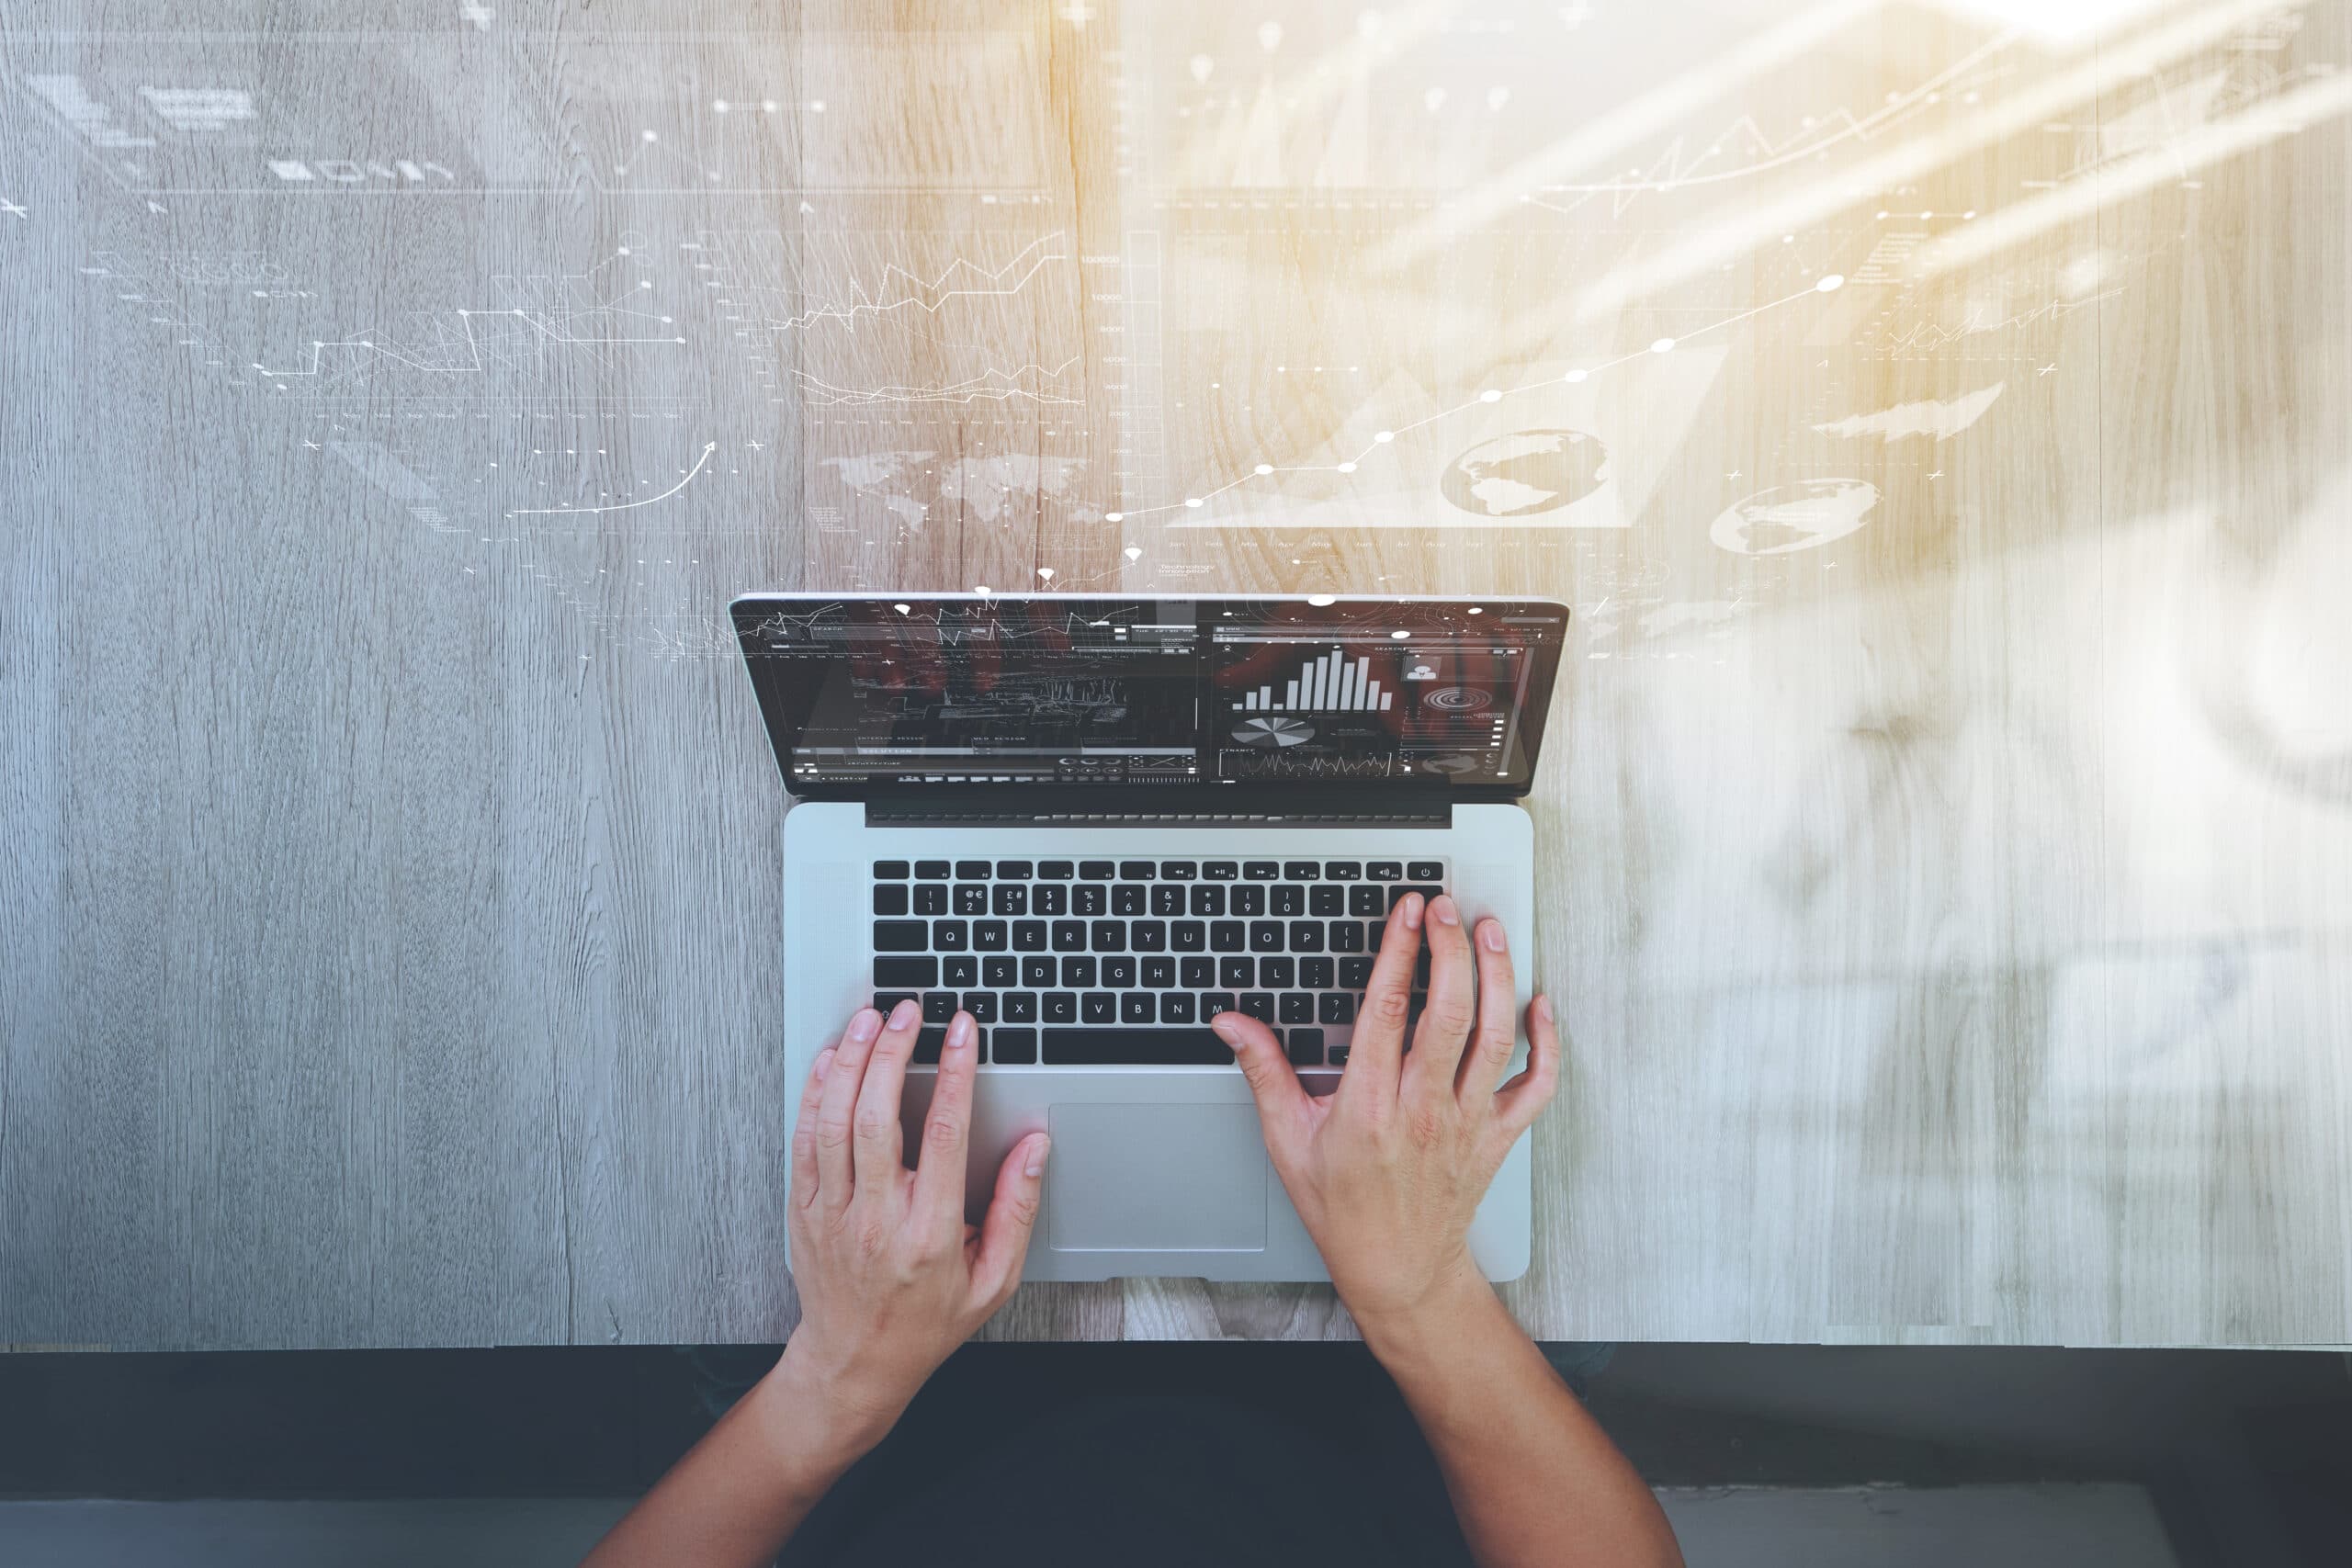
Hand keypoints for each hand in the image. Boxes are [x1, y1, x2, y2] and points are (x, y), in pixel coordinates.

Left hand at [775, 999, 1049, 1454]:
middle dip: (892, 1052)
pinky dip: (814, 1095)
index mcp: (929, 1232)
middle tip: (907, 1012)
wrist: (856, 1364)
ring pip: (835, 1122)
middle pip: (879, 1116)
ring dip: (850, 1062)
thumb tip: (1034, 1147)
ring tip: (868, 1020)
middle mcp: (877, 1218)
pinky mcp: (804, 1212)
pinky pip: (804, 1142)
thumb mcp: (994, 1278)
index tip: (962, 1032)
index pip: (943, 1134)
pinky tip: (829, 1061)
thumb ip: (1018, 1209)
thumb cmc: (927, 1323)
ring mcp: (833, 1214)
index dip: (955, 1073)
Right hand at [1209, 894, 1557, 1342]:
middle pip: (1447, 1011)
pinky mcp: (1498, 1135)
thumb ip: (1264, 1072)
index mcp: (1369, 1105)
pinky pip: (1535, 1083)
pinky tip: (1539, 1003)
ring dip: (1497, 976)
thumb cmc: (1344, 1208)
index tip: (1405, 911)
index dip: (1398, 951)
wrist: (1397, 1267)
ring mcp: (1468, 1120)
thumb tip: (1232, 1024)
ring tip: (1490, 932)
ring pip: (1494, 1035)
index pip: (1386, 1010)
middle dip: (1450, 949)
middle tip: (1446, 907)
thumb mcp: (1288, 1140)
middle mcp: (1424, 1108)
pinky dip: (1546, 1041)